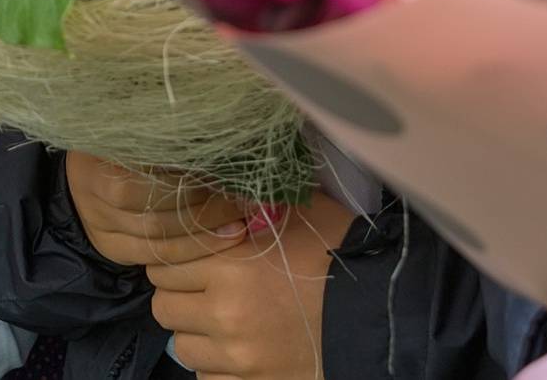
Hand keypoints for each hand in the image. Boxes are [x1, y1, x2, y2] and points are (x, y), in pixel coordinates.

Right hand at [66, 153, 247, 266]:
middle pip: (152, 213)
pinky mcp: (108, 245)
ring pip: (155, 240)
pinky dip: (188, 253)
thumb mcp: (141, 133)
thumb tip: (223, 148)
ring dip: (202, 237)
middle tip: (240, 205)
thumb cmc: (126, 142)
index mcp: (98, 158)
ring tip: (236, 226)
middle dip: (202, 212)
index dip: (190, 184)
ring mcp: (97, 222)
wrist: (89, 166)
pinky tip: (215, 243)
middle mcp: (91, 192)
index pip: (147, 180)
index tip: (229, 179)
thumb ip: (171, 142)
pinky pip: (152, 258)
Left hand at [143, 196, 356, 379]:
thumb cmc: (340, 258)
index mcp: (231, 270)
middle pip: (164, 307)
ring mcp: (241, 359)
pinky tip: (237, 348)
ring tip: (221, 320)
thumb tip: (216, 185)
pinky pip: (209, 379)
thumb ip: (247, 203)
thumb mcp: (296, 214)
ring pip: (183, 347)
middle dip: (179, 295)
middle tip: (203, 288)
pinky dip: (217, 366)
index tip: (189, 257)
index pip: (163, 265)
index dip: (173, 258)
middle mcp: (227, 318)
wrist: (383, 312)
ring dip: (195, 333)